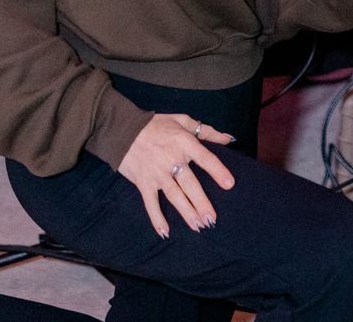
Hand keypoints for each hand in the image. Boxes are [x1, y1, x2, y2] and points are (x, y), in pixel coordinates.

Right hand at [116, 113, 235, 236]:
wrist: (123, 129)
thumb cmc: (156, 125)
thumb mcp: (182, 120)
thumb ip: (206, 131)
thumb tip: (228, 139)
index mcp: (184, 143)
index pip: (205, 158)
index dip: (218, 171)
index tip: (229, 184)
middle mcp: (171, 160)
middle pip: (190, 184)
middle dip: (201, 203)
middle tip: (212, 219)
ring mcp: (157, 173)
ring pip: (174, 196)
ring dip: (186, 212)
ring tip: (198, 226)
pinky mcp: (143, 182)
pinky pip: (151, 203)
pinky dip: (156, 218)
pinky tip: (165, 232)